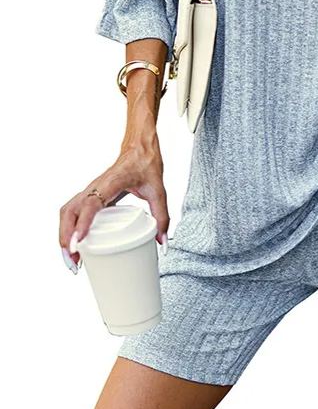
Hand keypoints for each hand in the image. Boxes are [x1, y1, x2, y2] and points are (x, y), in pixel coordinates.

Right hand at [59, 133, 169, 273]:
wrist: (140, 146)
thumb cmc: (146, 163)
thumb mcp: (158, 190)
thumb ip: (162, 217)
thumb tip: (162, 243)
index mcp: (110, 183)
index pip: (90, 204)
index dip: (82, 224)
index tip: (78, 243)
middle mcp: (95, 187)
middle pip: (70, 212)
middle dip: (66, 238)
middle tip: (74, 262)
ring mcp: (90, 190)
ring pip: (67, 213)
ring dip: (64, 235)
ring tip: (72, 259)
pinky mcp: (91, 195)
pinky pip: (73, 212)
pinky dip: (69, 229)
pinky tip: (77, 246)